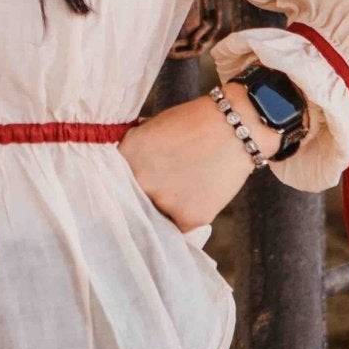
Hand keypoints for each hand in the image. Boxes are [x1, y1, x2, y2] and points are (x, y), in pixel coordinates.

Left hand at [117, 81, 282, 234]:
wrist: (237, 127)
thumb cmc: (194, 122)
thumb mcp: (152, 128)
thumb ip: (134, 153)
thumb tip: (122, 171)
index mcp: (127, 156)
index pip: (111, 181)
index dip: (121, 185)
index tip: (127, 187)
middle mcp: (141, 181)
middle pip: (131, 202)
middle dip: (141, 197)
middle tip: (159, 188)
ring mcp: (164, 201)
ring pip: (155, 216)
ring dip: (164, 207)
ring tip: (184, 186)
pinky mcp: (189, 217)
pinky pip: (177, 227)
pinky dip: (184, 215)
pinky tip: (196, 195)